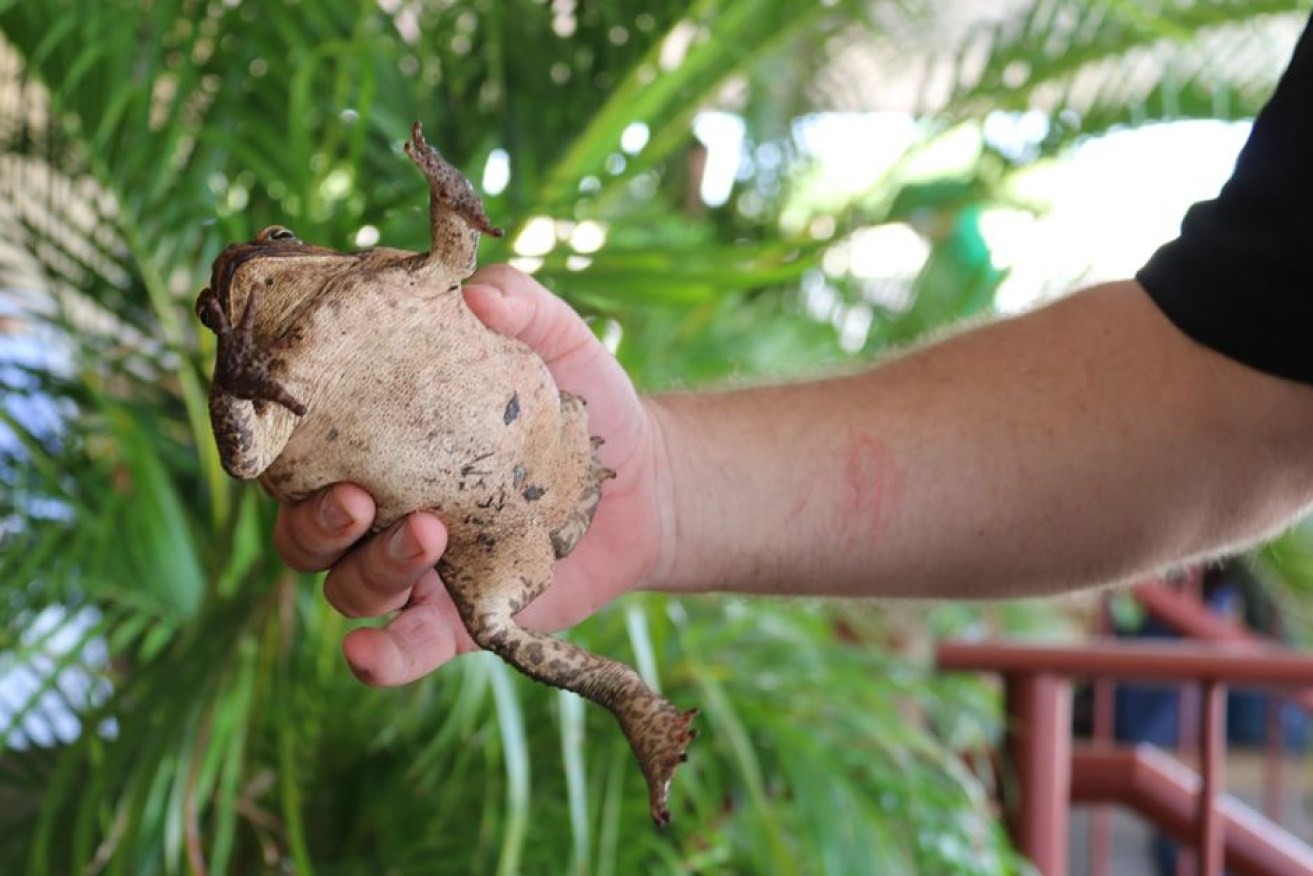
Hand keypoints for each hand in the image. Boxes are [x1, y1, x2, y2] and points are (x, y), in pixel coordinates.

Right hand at [272, 265, 670, 684]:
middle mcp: (385, 508)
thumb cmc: (581, 400)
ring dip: (369, 569)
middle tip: (361, 496)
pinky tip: (368, 655)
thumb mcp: (555, 339)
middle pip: (305, 529)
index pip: (302, 450)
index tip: (293, 424)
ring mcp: (421, 568)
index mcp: (381, 442)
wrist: (647, 480)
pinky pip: (406, 649)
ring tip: (428, 534)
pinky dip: (381, 659)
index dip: (279, 446)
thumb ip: (517, 303)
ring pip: (350, 587)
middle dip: (317, 519)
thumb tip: (474, 294)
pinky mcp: (461, 617)